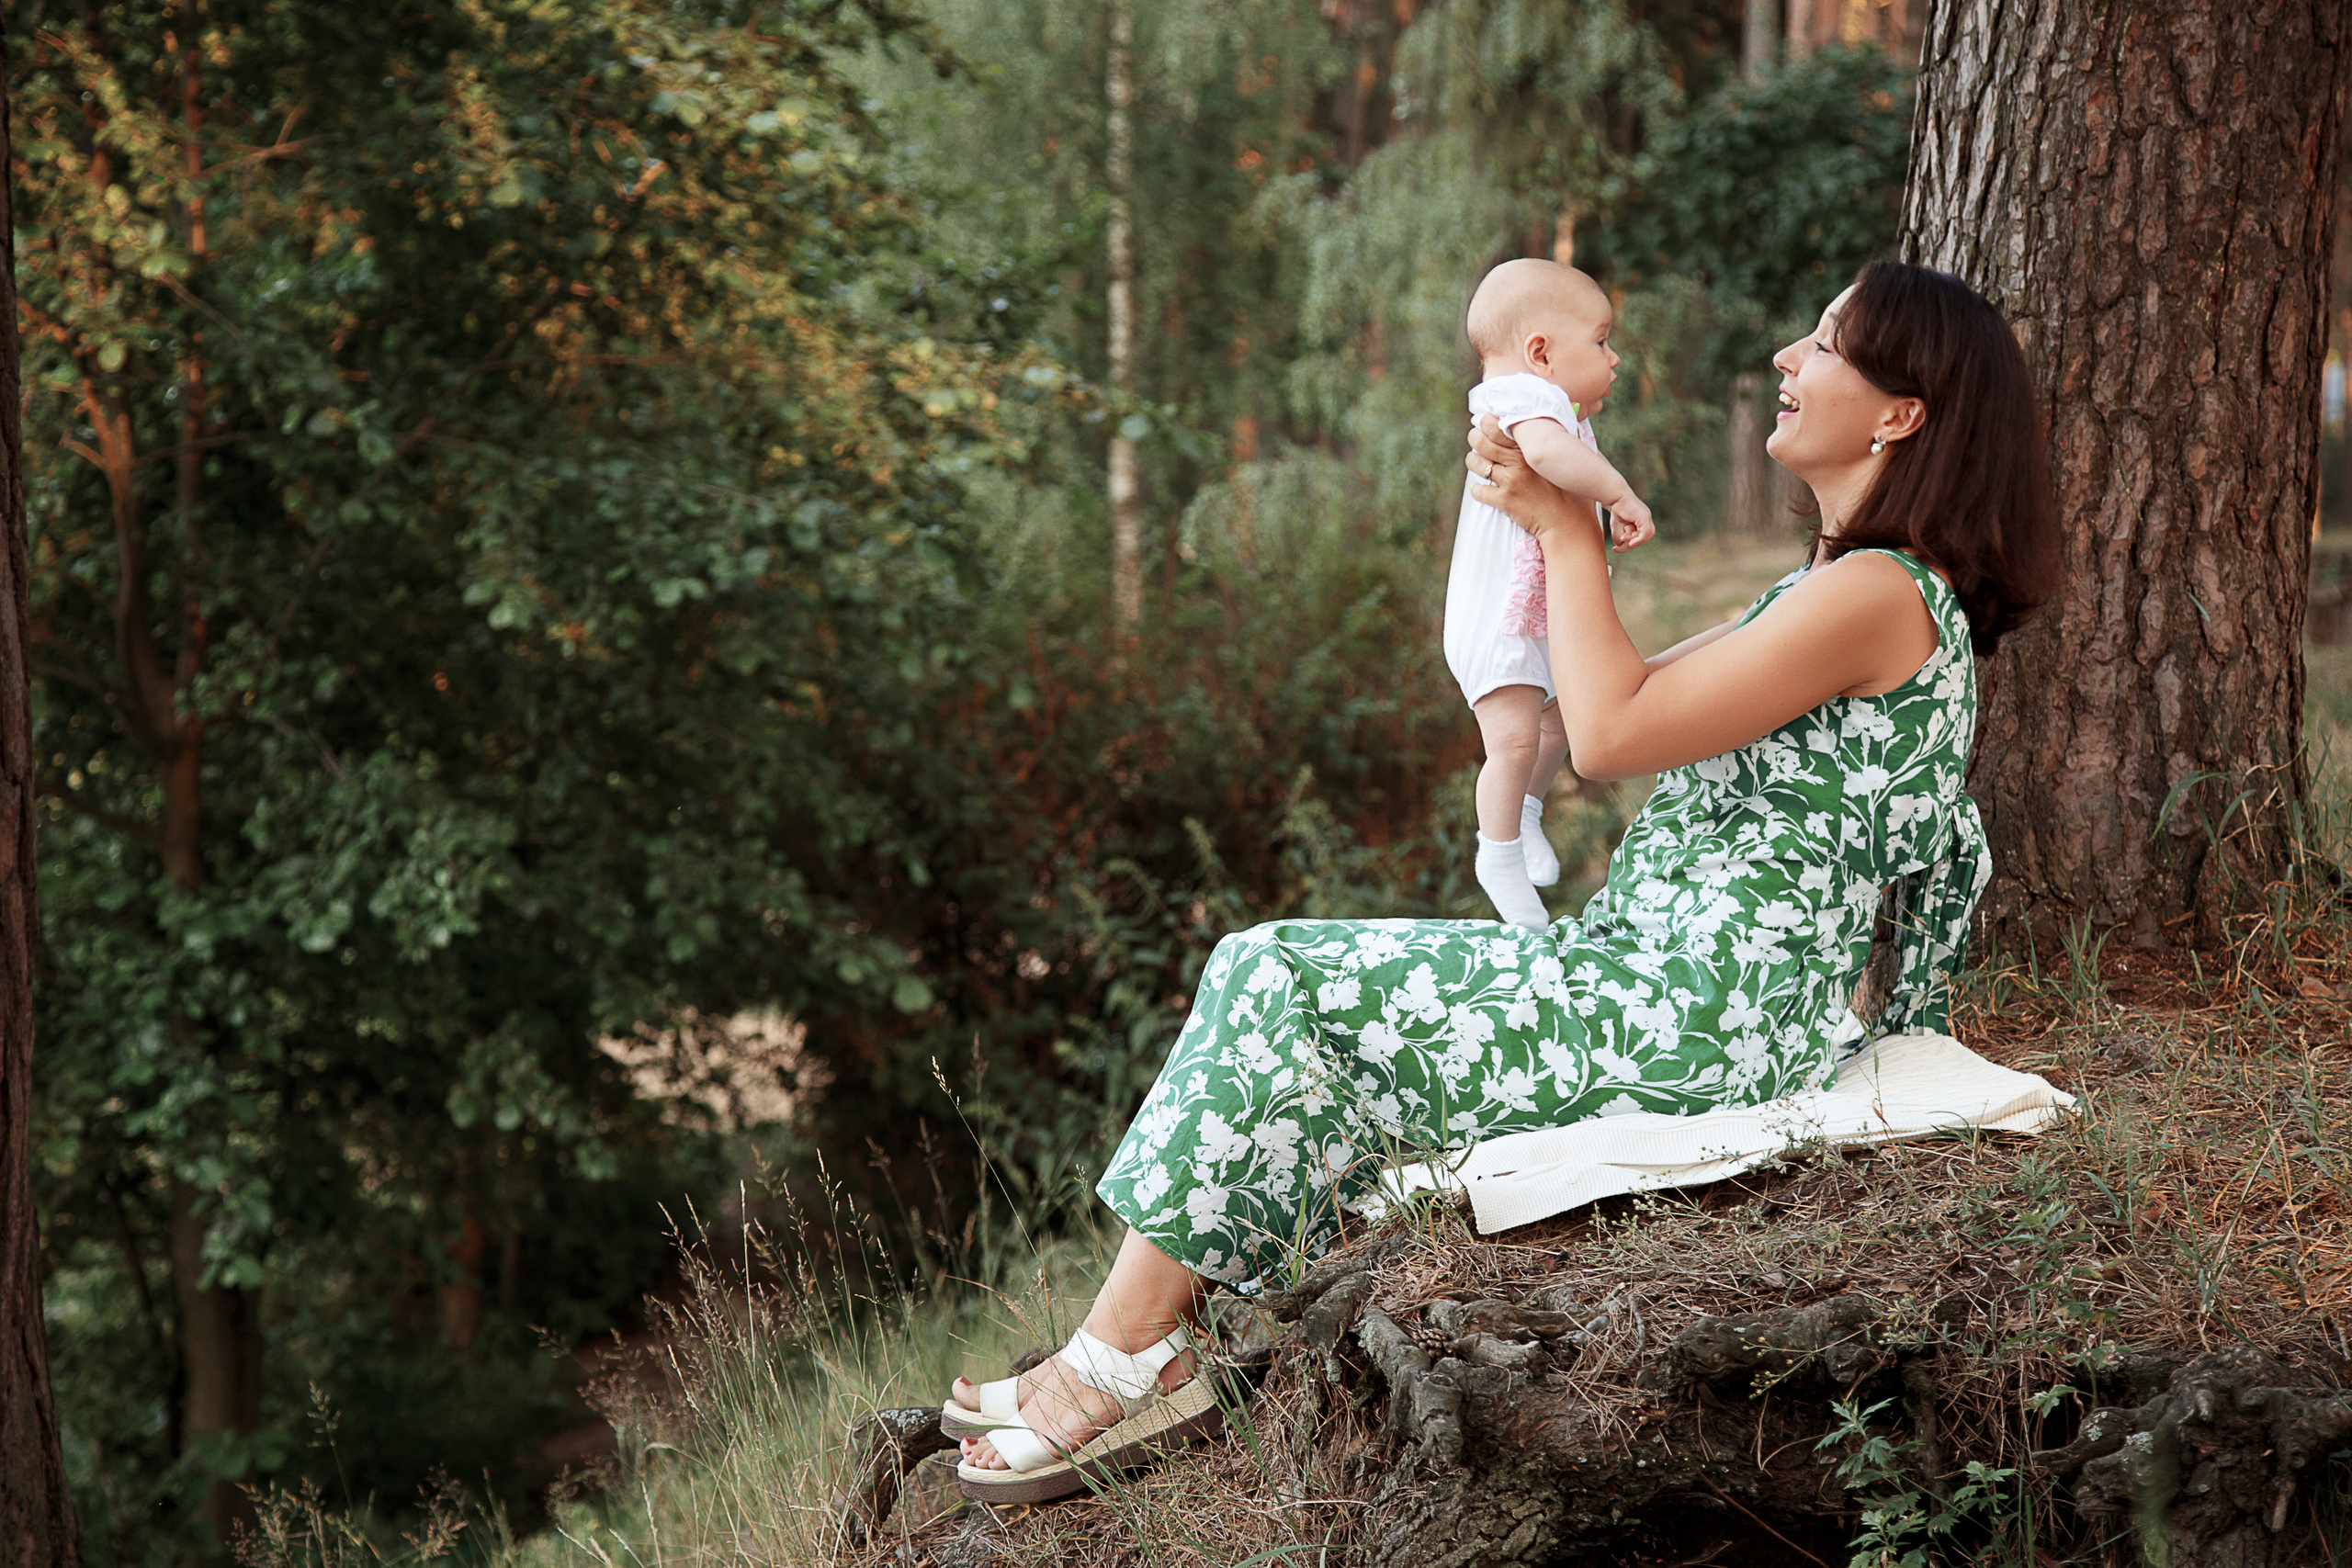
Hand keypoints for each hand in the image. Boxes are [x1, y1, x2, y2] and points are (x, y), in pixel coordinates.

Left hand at [1465, 415, 1565, 536]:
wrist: (1569, 524)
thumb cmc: (1575, 491)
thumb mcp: (1575, 457)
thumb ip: (1567, 437)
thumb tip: (1565, 419)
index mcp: (1533, 448)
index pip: (1498, 427)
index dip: (1487, 422)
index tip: (1486, 423)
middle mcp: (1518, 462)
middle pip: (1481, 442)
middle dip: (1474, 438)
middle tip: (1476, 439)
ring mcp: (1510, 481)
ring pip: (1477, 464)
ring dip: (1473, 461)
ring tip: (1476, 462)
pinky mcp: (1504, 501)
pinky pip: (1478, 491)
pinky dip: (1477, 489)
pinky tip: (1482, 488)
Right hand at [1605, 491, 1654, 551]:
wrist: (1615, 496)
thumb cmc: (1615, 510)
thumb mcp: (1617, 528)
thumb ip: (1620, 539)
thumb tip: (1619, 548)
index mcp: (1642, 520)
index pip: (1642, 536)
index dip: (1634, 542)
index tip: (1619, 542)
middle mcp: (1646, 518)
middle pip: (1646, 537)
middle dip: (1635, 542)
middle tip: (1622, 538)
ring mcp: (1647, 517)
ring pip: (1647, 536)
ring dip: (1634, 540)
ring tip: (1623, 536)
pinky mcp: (1644, 517)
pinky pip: (1646, 533)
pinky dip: (1638, 539)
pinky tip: (1630, 540)